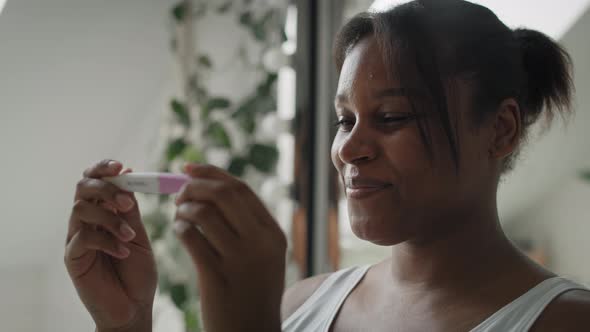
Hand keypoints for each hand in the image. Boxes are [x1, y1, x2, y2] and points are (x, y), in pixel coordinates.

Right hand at [65, 160, 156, 331]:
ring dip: (110, 218)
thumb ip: (131, 209)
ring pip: (81, 208)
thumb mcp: (140, 235)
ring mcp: (77, 238)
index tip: (121, 167)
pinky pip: (82, 237)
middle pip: (82, 187)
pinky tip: (123, 252)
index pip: (95, 180)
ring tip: (130, 235)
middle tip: (126, 202)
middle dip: (105, 188)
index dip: (103, 168)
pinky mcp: (72, 257)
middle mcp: (86, 221)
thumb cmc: (138, 272)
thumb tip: (128, 173)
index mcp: (104, 211)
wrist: (134, 307)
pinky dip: (106, 240)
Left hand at [174, 163, 286, 331]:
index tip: (190, 169)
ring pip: (203, 213)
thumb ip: (249, 226)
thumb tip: (214, 190)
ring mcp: (240, 259)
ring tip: (178, 214)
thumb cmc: (253, 292)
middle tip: (179, 191)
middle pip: (224, 194)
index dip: (212, 174)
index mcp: (273, 234)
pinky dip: (180, 228)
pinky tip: (179, 231)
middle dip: (195, 186)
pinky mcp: (217, 276)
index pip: (241, 189)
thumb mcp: (264, 257)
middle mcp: (260, 242)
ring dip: (184, 208)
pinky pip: (191, 238)